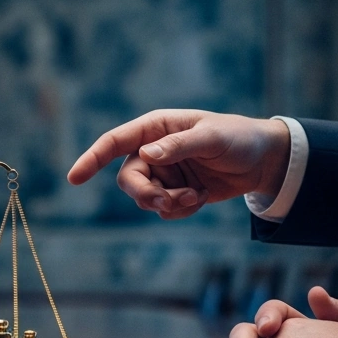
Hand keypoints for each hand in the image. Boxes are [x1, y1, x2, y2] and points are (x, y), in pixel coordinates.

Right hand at [67, 110, 290, 219]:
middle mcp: (152, 150)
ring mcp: (163, 173)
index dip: (91, 159)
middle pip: (128, 180)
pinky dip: (181, 210)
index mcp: (155, 127)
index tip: (74, 178)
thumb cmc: (238, 139)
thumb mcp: (212, 137)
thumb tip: (147, 154)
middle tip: (168, 202)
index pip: (115, 142)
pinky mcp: (174, 192)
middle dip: (146, 195)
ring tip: (197, 197)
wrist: (263, 161)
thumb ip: (179, 145)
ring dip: (169, 204)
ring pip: (145, 199)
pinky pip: (163, 210)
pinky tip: (202, 198)